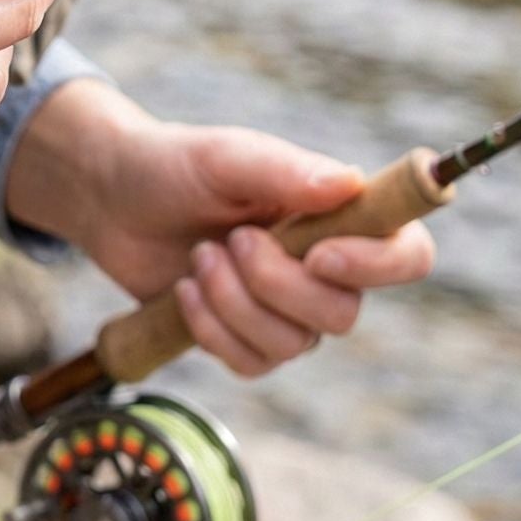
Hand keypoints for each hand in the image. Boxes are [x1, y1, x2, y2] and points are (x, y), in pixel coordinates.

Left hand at [6, 80, 433, 376]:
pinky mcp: (245, 338)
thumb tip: (348, 185)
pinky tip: (184, 291)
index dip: (378, 266)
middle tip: (230, 240)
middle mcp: (324, 266)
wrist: (114, 197)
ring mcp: (285, 308)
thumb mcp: (223, 156)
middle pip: (342, 314)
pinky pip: (252, 365)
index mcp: (335, 213)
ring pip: (293, 345)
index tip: (318, 253)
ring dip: (234, 304)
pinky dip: (212, 330)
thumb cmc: (176, 164)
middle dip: (275, 284)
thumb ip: (283, 169)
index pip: (407, 254)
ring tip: (199, 257)